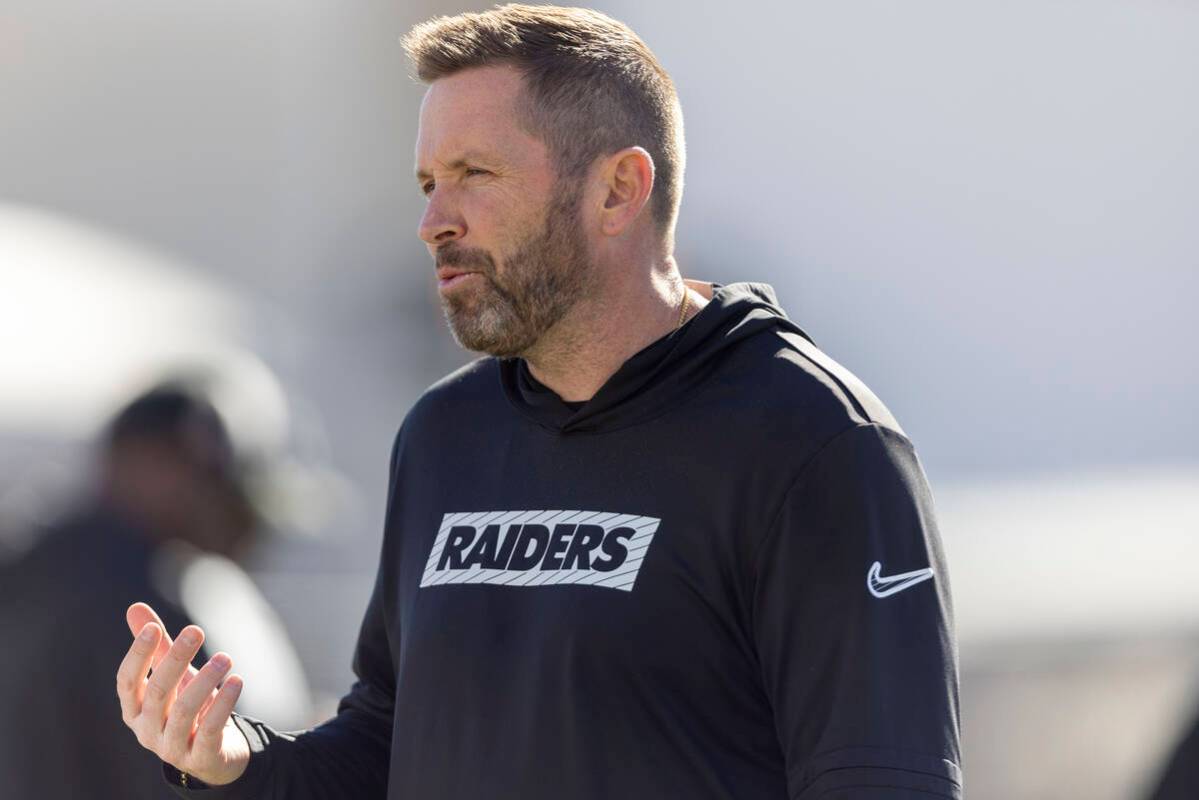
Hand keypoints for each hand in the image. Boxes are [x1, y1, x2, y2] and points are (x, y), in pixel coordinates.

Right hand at [116, 602, 250, 785]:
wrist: (213, 754)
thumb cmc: (187, 707)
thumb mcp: (172, 677)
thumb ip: (156, 647)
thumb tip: (134, 607)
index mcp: (134, 710)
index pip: (127, 682)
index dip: (138, 655)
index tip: (153, 628)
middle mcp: (146, 730)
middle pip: (157, 692)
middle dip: (175, 659)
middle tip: (197, 631)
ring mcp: (171, 748)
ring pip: (183, 712)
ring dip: (205, 681)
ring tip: (225, 658)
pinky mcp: (199, 758)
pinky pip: (209, 730)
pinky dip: (223, 704)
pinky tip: (237, 681)